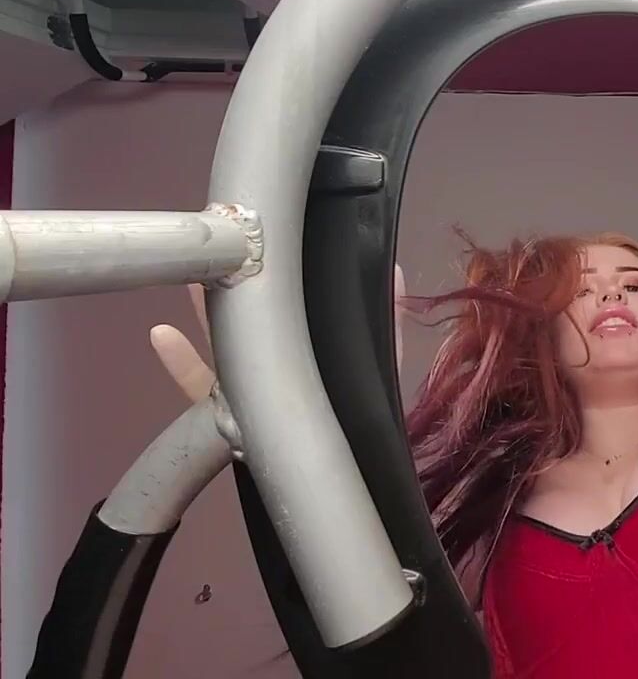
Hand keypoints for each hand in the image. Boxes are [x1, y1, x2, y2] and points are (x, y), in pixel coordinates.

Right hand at [150, 264, 407, 403]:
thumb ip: (390, 323)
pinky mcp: (228, 414)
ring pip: (225, 343)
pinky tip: (163, 336)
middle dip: (238, 286)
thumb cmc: (364, 419)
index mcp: (316, 346)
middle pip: (256, 316)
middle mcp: (284, 360)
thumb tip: (397, 272)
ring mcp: (252, 385)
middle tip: (219, 250)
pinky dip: (180, 362)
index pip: (298, 302)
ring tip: (190, 280)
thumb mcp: (383, 364)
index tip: (266, 242)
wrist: (342, 472)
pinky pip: (199, 386)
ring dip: (206, 314)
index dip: (282, 275)